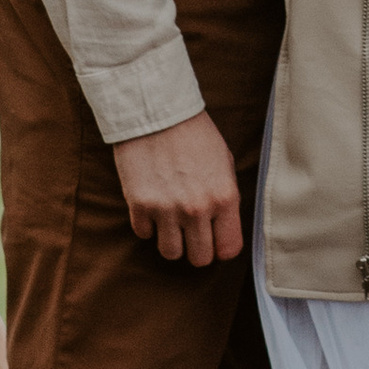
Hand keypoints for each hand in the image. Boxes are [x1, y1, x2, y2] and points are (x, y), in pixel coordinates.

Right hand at [113, 110, 242, 264]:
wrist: (156, 110)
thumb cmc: (193, 133)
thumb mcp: (223, 161)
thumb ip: (225, 196)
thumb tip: (223, 225)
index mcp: (224, 197)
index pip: (229, 249)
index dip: (222, 247)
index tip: (215, 240)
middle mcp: (197, 208)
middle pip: (200, 259)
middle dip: (196, 248)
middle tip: (191, 232)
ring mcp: (166, 209)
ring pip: (171, 253)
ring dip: (170, 240)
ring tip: (170, 220)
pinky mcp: (139, 204)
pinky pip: (144, 234)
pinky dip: (147, 224)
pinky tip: (151, 205)